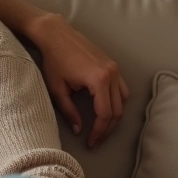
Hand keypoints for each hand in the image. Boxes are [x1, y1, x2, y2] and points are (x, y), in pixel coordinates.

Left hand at [28, 13, 128, 148]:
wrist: (56, 35)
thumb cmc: (54, 60)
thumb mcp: (58, 89)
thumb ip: (69, 111)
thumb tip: (79, 130)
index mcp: (99, 80)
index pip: (105, 114)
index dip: (99, 132)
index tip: (91, 143)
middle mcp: (112, 74)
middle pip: (117, 110)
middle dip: (108, 129)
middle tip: (96, 141)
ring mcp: (115, 68)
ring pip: (123, 101)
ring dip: (115, 117)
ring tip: (101, 129)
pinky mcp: (113, 65)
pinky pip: (122, 89)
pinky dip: (117, 102)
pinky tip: (106, 111)